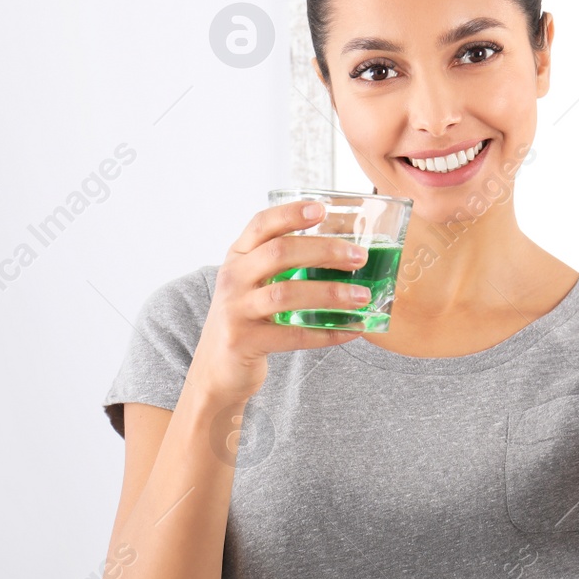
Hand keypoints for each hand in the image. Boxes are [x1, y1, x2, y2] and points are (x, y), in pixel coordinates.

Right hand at [189, 199, 371, 404]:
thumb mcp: (254, 284)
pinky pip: (292, 335)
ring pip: (286, 294)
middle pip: (280, 253)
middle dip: (325, 251)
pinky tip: (351, 330)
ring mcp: (235, 310)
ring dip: (330, 293)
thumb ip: (282, 266)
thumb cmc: (248, 319)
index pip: (261, 224)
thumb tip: (345, 253)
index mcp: (238, 257)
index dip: (290, 213)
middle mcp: (233, 278)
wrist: (216, 369)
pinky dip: (326, 333)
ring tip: (362, 296)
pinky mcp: (243, 341)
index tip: (322, 208)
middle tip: (359, 257)